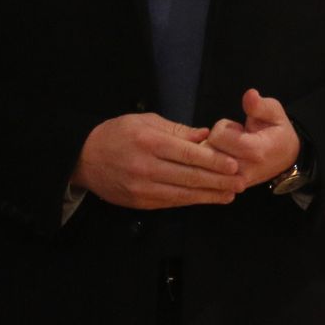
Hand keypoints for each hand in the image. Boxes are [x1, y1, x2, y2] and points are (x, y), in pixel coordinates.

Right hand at [71, 113, 246, 209]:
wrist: (83, 157)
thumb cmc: (118, 133)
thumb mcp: (146, 121)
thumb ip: (177, 130)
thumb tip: (206, 135)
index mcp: (151, 143)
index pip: (189, 154)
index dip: (214, 161)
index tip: (234, 165)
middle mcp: (147, 167)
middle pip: (190, 176)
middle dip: (219, 181)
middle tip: (242, 182)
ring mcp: (142, 188)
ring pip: (182, 194)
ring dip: (209, 195)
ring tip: (231, 194)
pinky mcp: (139, 202)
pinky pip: (170, 202)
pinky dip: (191, 201)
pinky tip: (207, 199)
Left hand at [204, 88, 301, 188]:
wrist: (286, 159)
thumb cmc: (278, 132)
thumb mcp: (274, 112)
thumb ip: (259, 105)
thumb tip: (249, 94)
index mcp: (255, 151)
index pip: (219, 136)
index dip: (223, 127)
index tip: (238, 128)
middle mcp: (242, 170)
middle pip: (208, 150)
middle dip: (215, 141)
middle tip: (232, 140)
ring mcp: (234, 183)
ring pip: (204, 165)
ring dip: (212, 154)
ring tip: (228, 151)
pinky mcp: (228, 189)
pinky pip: (206, 176)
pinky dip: (210, 166)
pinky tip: (222, 162)